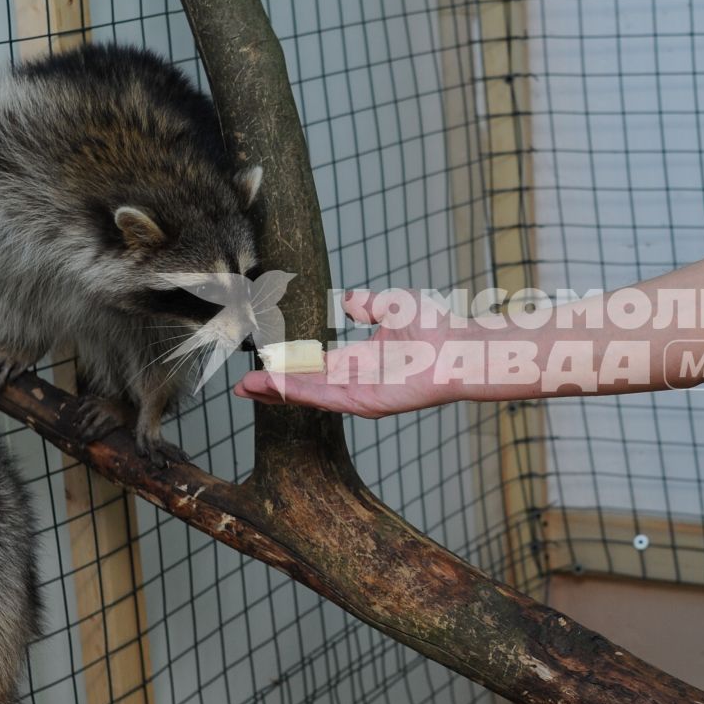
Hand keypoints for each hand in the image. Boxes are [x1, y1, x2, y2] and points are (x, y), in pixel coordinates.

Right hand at [233, 289, 501, 418]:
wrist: (460, 344)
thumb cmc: (437, 326)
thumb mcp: (390, 304)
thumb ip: (365, 304)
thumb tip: (346, 300)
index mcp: (360, 360)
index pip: (315, 367)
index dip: (288, 367)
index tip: (262, 364)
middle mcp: (357, 380)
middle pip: (306, 386)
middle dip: (274, 387)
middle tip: (242, 387)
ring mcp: (361, 394)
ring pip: (311, 395)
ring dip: (279, 393)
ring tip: (248, 389)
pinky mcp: (368, 403)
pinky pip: (327, 399)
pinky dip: (301, 392)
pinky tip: (278, 387)